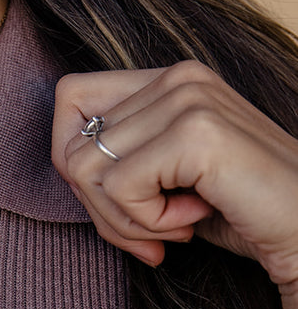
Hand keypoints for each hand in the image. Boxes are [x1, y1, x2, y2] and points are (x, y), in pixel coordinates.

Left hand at [52, 62, 297, 308]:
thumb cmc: (241, 214)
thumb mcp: (167, 180)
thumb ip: (119, 161)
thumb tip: (66, 164)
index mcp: (171, 78)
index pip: (68, 99)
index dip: (76, 163)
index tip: (121, 203)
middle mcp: (179, 76)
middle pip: (71, 145)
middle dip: (101, 208)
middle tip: (151, 232)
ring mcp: (189, 98)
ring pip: (85, 169)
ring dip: (124, 220)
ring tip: (173, 226)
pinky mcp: (196, 133)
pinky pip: (119, 188)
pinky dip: (147, 223)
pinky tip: (192, 220)